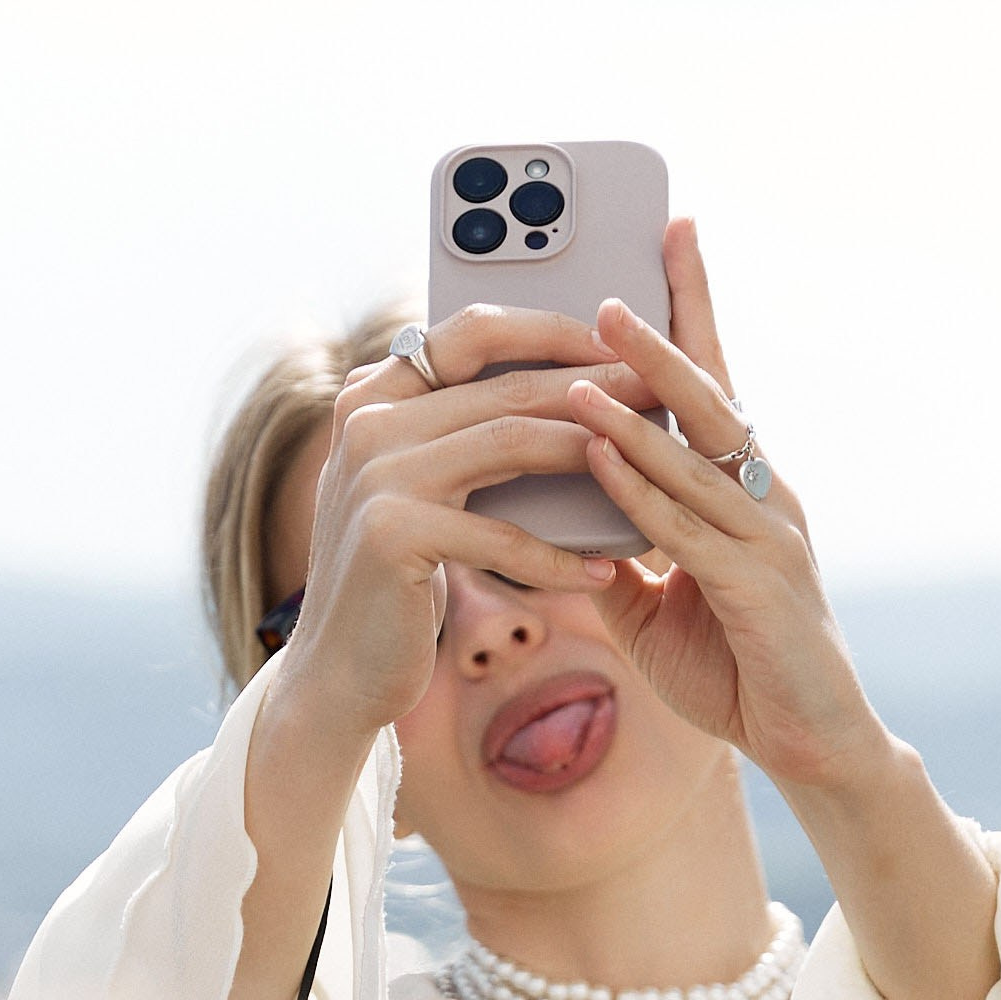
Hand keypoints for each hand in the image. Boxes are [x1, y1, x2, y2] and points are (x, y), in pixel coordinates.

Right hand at [268, 311, 652, 754]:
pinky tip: (606, 571)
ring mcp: (376, 473)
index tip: (619, 343)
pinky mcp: (392, 534)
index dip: (552, 329)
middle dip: (594, 386)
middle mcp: (368, 419)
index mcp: (374, 393)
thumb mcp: (421, 491)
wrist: (338, 670)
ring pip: (511, 441)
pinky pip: (502, 537)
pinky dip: (561, 557)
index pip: (473, 331)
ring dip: (592, 453)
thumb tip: (561, 394)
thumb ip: (457, 436)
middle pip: (505, 383)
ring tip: (652, 466)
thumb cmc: (398, 580)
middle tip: (662, 392)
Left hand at [566, 224, 893, 798]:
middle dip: (661, 335)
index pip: (714, 381)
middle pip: (711, 396)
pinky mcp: (760, 587)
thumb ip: (617, 558)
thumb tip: (559, 526)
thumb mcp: (657, 606)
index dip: (691, 308)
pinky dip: (640, 489)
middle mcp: (763, 494)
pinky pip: (688, 527)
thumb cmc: (738, 669)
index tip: (671, 234)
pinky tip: (598, 457)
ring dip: (636, 406)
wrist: (810, 743)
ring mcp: (767, 537)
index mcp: (741, 488)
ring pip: (695, 454)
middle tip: (609, 286)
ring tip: (582, 362)